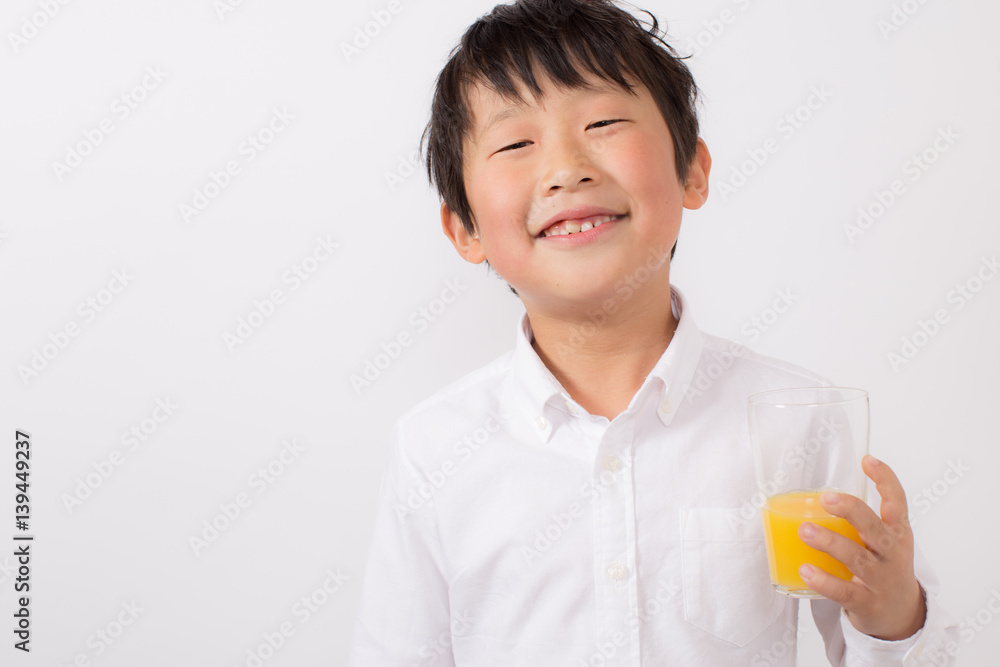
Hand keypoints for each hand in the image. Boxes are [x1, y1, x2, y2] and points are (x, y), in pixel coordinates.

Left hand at [796, 454, 926, 640]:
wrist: (903, 615)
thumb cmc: (885, 568)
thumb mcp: (885, 541)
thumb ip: (861, 519)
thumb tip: (819, 492)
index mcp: (897, 533)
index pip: (898, 502)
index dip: (886, 480)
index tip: (867, 460)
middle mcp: (892, 554)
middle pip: (874, 527)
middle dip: (850, 510)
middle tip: (826, 497)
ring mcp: (881, 579)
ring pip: (856, 558)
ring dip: (830, 542)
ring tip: (806, 531)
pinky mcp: (867, 603)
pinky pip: (844, 591)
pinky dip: (824, 581)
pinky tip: (806, 570)